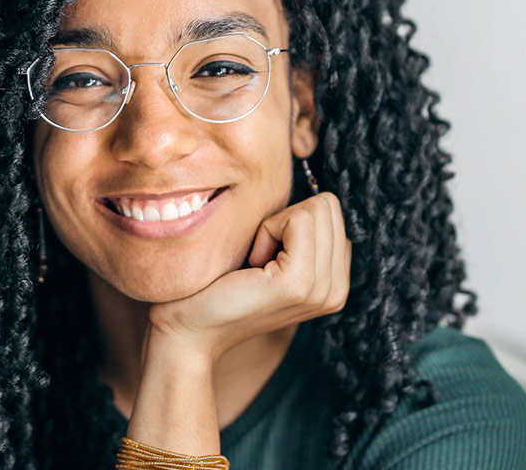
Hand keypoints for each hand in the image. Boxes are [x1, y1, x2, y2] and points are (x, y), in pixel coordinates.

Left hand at [146, 192, 351, 355]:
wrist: (188, 330)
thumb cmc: (218, 287)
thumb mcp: (271, 258)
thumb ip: (301, 235)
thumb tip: (313, 195)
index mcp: (335, 283)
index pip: (333, 214)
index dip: (291, 222)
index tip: (264, 256)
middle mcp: (336, 290)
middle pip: (328, 207)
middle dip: (286, 220)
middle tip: (257, 258)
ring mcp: (321, 289)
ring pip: (317, 208)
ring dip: (276, 225)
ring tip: (255, 264)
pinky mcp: (299, 283)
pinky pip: (298, 219)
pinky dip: (269, 229)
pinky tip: (251, 264)